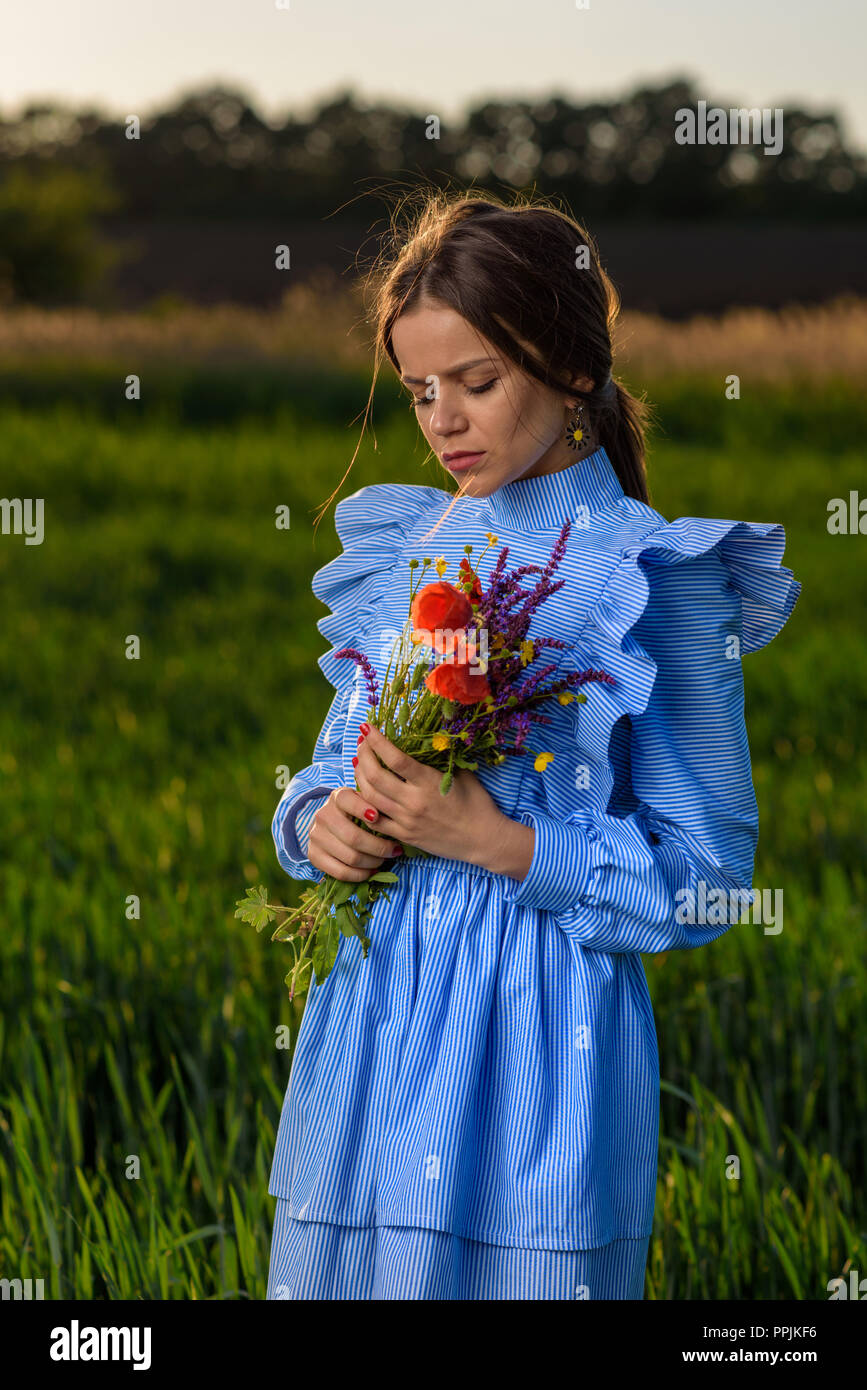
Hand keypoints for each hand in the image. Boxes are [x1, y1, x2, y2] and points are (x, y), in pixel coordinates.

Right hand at [307, 785, 402, 882]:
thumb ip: (378, 804)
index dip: (362, 809)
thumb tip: (398, 816)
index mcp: (337, 797)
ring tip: (384, 860)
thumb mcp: (366, 802)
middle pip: (354, 837)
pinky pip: (340, 872)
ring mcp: (316, 836)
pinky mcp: (313, 855)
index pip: (347, 800)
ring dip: (373, 863)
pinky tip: (372, 871)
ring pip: (350, 857)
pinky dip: (360, 875)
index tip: (378, 817)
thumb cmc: (359, 813)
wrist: (331, 825)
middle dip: (379, 847)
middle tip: (395, 851)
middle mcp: (323, 815)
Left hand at [352, 722, 521, 870]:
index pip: (395, 759)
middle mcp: (414, 801)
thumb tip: (423, 740)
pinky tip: (362, 792)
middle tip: (362, 742)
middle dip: (363, 755)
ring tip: (359, 762)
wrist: (483, 840)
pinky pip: (373, 821)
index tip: (367, 727)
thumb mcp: (462, 774)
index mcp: (429, 783)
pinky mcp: (403, 836)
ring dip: (359, 776)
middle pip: (375, 776)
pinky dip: (363, 805)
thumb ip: (441, 759)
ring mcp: (406, 821)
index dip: (377, 741)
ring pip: (369, 797)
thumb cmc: (477, 804)